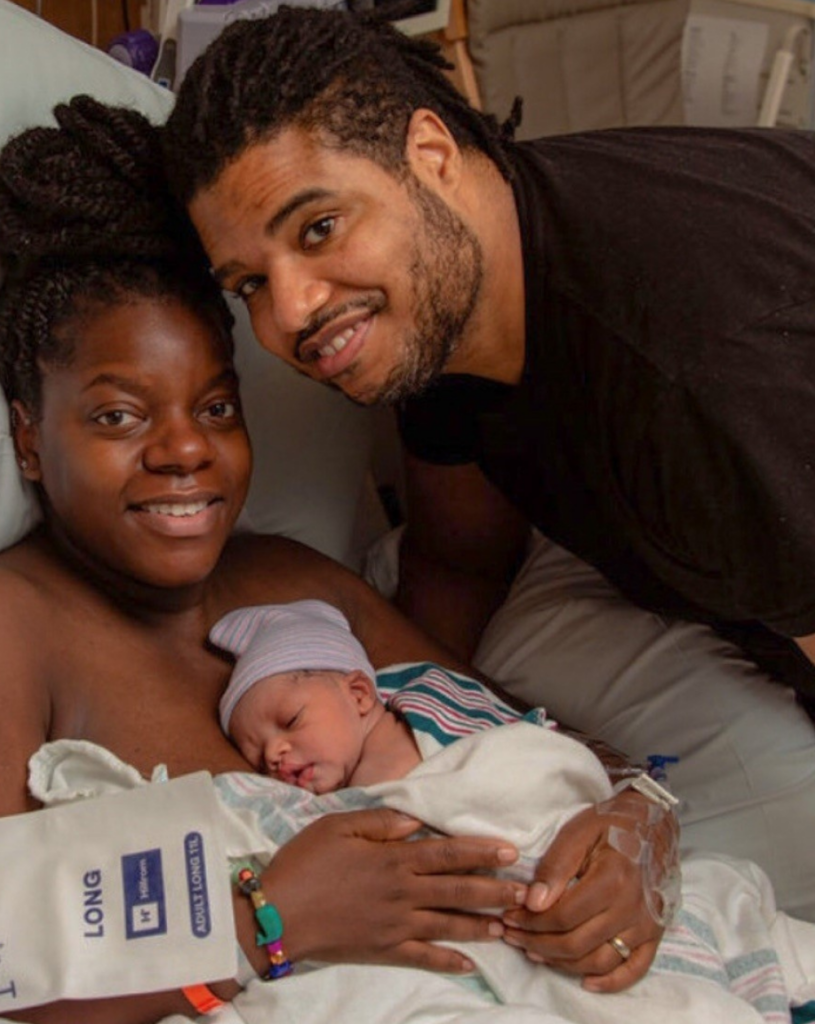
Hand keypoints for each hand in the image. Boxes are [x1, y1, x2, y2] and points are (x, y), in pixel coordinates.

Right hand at [255, 808, 525, 973]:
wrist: (277, 915)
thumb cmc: (305, 862)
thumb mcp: (339, 826)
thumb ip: (380, 822)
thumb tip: (416, 822)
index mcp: (393, 859)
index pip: (447, 853)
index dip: (481, 851)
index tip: (510, 850)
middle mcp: (403, 892)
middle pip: (458, 890)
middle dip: (495, 890)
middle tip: (527, 893)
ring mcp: (396, 925)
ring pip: (449, 925)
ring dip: (481, 925)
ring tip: (509, 926)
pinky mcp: (384, 950)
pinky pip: (424, 958)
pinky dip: (449, 961)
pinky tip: (471, 966)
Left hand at [502, 790, 679, 992]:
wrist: (653, 821)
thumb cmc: (610, 823)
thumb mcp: (577, 832)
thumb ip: (555, 867)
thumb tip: (533, 902)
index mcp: (612, 880)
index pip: (563, 917)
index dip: (531, 922)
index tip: (509, 916)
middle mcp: (631, 908)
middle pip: (577, 943)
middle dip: (538, 943)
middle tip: (513, 935)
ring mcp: (646, 924)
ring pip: (599, 961)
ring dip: (563, 963)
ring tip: (535, 951)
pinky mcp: (656, 933)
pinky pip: (635, 969)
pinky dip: (611, 982)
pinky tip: (586, 982)